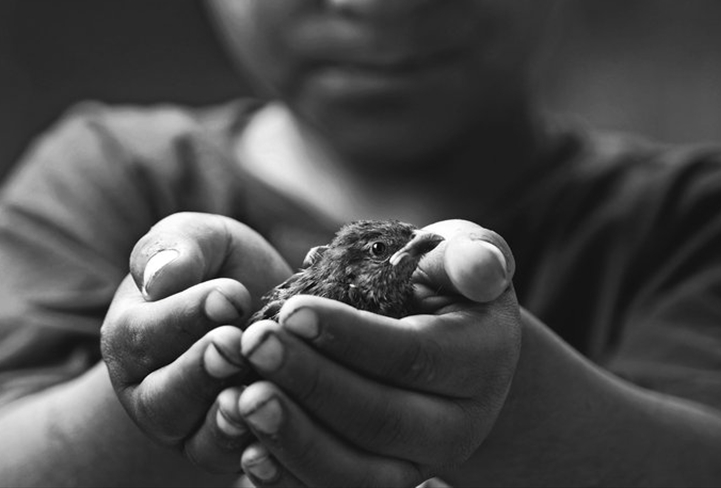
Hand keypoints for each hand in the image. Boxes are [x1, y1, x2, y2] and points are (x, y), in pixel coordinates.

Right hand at [100, 212, 291, 472]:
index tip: (231, 296)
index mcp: (131, 335)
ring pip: (196, 435)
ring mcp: (186, 429)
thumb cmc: (222, 271)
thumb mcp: (203, 243)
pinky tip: (276, 426)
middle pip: (164, 394)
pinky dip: (252, 448)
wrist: (262, 313)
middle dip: (201, 368)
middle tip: (236, 343)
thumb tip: (160, 276)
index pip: (146, 332)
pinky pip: (233, 462)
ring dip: (224, 416)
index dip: (188, 313)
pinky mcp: (224, 453)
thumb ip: (178, 247)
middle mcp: (149, 390)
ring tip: (251, 390)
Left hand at [228, 219, 520, 485]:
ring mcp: (418, 463)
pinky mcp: (381, 479)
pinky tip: (247, 449)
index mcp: (480, 362)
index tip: (290, 311)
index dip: (349, 337)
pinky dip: (289, 479)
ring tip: (240, 398)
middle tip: (253, 345)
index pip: (411, 356)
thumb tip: (480, 269)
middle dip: (309, 383)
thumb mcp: (467, 256)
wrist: (455, 344)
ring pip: (355, 472)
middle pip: (379, 420)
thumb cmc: (449, 283)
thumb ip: (472, 256)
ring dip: (293, 438)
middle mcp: (457, 427)